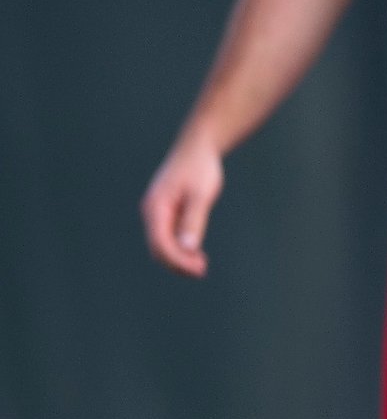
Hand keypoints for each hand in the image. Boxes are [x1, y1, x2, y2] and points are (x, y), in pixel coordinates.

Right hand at [140, 133, 223, 276]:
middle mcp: (151, 212)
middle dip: (178, 263)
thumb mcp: (201, 194)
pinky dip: (180, 248)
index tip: (198, 268)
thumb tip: (187, 248)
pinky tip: (196, 254)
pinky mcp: (165, 213)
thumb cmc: (200, 168)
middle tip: (202, 271)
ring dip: (179, 258)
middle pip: (158, 248)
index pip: (161, 242)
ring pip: (162, 245)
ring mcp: (156, 213)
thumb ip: (193, 220)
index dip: (178, 260)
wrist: (197, 148)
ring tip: (201, 266)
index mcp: (156, 207)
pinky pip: (168, 237)